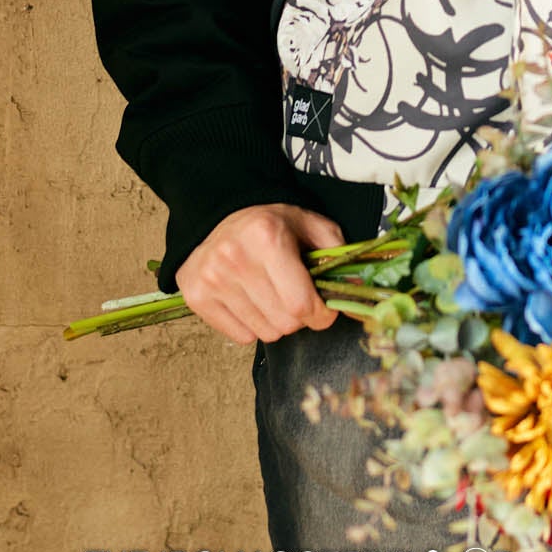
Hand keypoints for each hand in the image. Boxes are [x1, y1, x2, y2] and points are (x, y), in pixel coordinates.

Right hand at [175, 202, 347, 345]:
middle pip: (284, 324)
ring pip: (264, 334)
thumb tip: (356, 287)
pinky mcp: (196, 296)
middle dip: (300, 317)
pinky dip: (252, 326)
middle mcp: (235, 259)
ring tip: (272, 295)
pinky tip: (251, 300)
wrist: (220, 213)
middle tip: (297, 297)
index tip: (325, 310)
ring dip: (276, 322)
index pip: (301, 303)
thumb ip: (336, 251)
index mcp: (268, 238)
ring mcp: (212, 279)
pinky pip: (240, 337)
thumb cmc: (271, 222)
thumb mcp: (309, 224)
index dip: (322, 314)